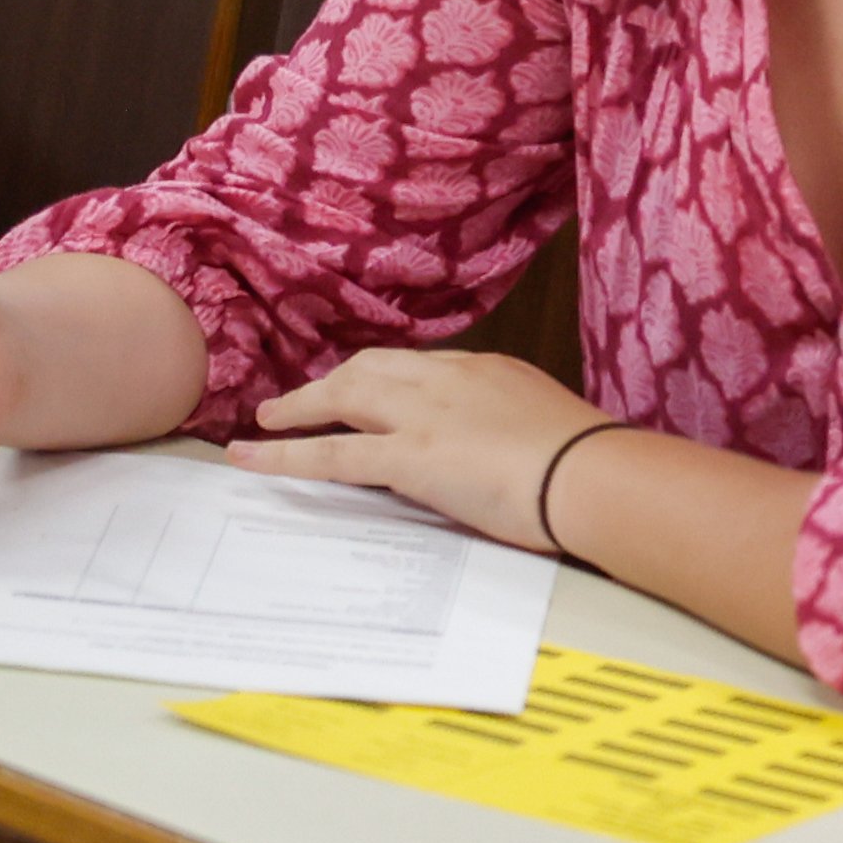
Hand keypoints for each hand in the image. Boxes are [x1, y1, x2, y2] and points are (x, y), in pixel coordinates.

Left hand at [226, 347, 612, 547]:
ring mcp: (422, 415)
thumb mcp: (549, 428)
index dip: (381, 379)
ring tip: (268, 421)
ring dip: (300, 407)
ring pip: (343, 397)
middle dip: (331, 383)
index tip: (363, 391)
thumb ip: (514, 430)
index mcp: (487, 370)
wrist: (591, 475)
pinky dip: (283, 455)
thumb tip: (507, 453)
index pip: (418, 367)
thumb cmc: (588, 464)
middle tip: (299, 401)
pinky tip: (250, 458)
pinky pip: (330, 454)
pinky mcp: (406, 457)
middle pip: (370, 368)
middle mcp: (447, 380)